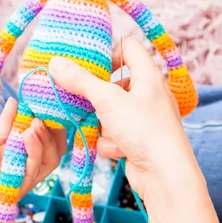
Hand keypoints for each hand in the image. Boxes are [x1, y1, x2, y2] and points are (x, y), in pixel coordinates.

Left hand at [0, 98, 66, 222]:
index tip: (45, 98)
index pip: (36, 131)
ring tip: (36, 122)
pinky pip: (33, 173)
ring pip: (48, 160)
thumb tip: (16, 103)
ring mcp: (18, 179)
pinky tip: (28, 135)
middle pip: (50, 147)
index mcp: (7, 148)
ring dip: (45, 139)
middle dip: (52, 128)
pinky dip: (35, 152)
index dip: (44, 116)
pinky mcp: (15, 193)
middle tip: (48, 110)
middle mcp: (17, 164)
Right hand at [49, 39, 205, 209]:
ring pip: (109, 111)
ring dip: (103, 123)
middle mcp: (147, 94)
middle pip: (113, 82)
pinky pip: (113, 133)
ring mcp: (142, 118)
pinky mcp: (137, 139)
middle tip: (80, 95)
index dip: (107, 50)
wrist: (165, 176)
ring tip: (107, 130)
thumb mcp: (108, 100)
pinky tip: (119, 149)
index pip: (128, 47)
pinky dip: (111, 142)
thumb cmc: (145, 130)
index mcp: (148, 75)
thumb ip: (80, 80)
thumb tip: (56, 62)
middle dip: (96, 95)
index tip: (86, 62)